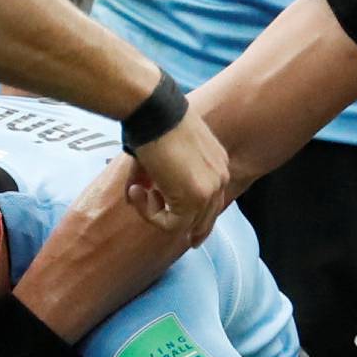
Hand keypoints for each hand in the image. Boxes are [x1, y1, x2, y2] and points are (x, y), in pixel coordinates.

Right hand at [127, 107, 231, 235]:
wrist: (154, 112)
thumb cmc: (151, 123)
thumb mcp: (161, 153)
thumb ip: (155, 177)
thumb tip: (135, 193)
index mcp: (218, 162)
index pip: (214, 197)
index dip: (200, 213)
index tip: (183, 219)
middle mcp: (220, 176)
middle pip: (210, 216)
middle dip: (196, 231)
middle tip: (190, 244)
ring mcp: (211, 189)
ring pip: (187, 224)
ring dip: (156, 214)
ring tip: (136, 192)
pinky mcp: (196, 199)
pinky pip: (172, 224)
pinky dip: (150, 215)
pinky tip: (135, 193)